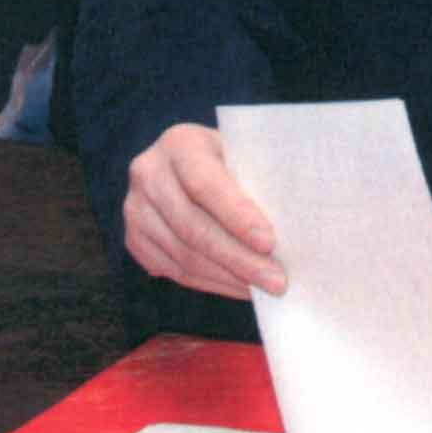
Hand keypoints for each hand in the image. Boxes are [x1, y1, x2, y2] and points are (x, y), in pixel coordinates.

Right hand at [123, 122, 286, 299]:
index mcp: (179, 143)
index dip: (237, 216)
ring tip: (264, 289)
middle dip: (239, 259)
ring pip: (184, 255)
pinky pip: (175, 271)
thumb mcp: (243, 152)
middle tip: (277, 281)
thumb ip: (260, 178)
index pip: (204, 183)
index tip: (270, 243)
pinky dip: (211, 284)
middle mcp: (148, 173)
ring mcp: (135, 208)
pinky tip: (239, 287)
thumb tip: (296, 224)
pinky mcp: (134, 239)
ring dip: (228, 278)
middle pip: (193, 227)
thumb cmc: (230, 158)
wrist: (188, 164)